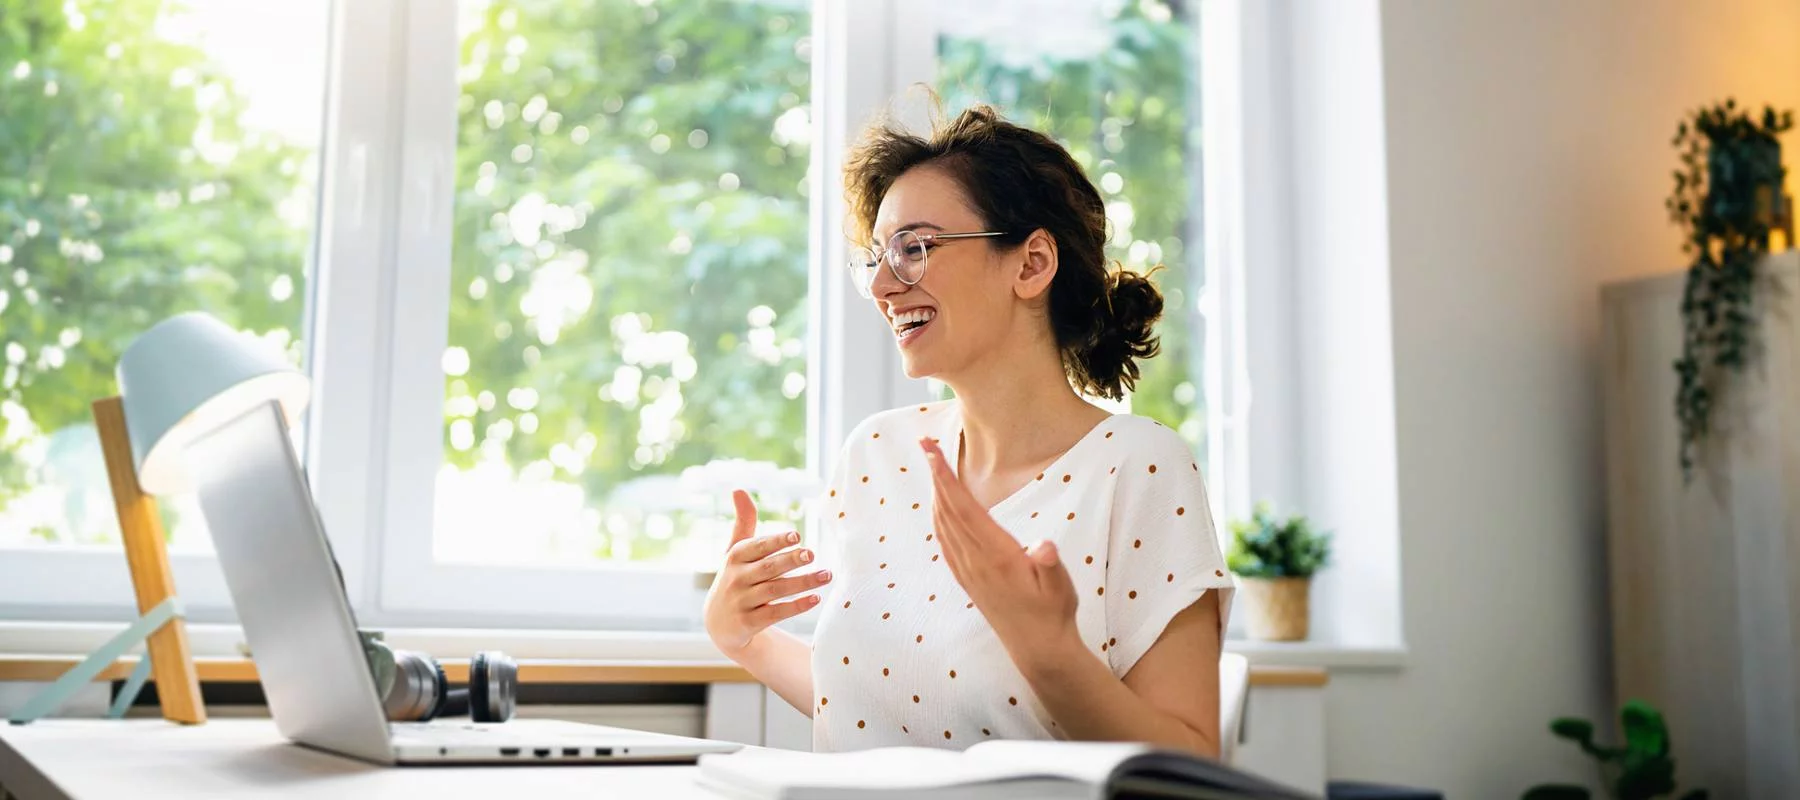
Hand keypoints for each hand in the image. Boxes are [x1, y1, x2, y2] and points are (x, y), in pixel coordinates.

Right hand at [702, 490, 832, 656]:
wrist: (719, 623)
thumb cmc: (735, 578)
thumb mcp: (735, 551)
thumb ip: (743, 522)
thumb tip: (738, 488)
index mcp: (734, 557)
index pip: (756, 547)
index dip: (776, 541)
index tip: (797, 535)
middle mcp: (736, 579)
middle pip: (768, 568)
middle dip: (790, 560)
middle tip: (812, 553)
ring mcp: (741, 602)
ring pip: (775, 590)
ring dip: (802, 583)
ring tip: (827, 575)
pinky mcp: (748, 624)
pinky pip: (775, 614)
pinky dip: (796, 606)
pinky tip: (816, 598)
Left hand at [920, 437, 1080, 662]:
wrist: (1038, 649)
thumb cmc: (1053, 612)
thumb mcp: (1061, 588)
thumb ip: (1050, 566)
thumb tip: (1045, 548)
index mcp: (996, 556)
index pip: (965, 509)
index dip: (946, 478)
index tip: (932, 452)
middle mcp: (975, 562)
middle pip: (947, 511)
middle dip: (934, 475)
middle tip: (924, 444)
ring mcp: (968, 572)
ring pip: (942, 525)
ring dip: (934, 493)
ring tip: (931, 466)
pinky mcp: (967, 580)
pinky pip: (945, 542)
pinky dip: (938, 518)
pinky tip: (938, 509)